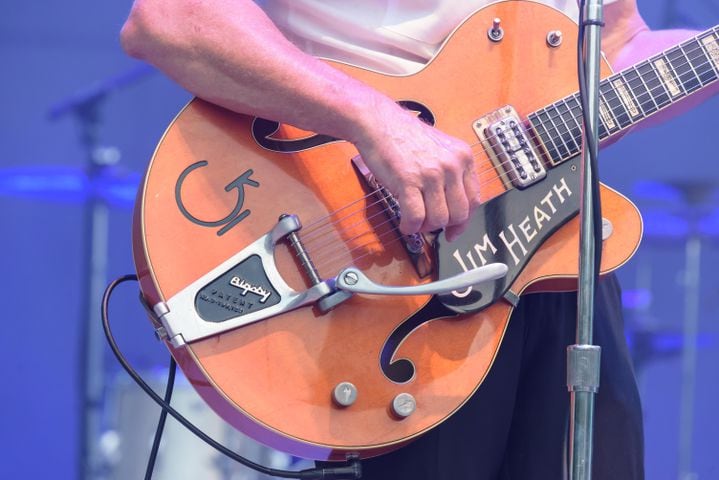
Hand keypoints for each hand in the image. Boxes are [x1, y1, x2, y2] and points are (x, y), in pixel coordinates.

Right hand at [351, 100, 480, 241]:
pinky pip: (416, 217)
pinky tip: (404, 222)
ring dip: (424, 226)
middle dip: (442, 225)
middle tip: (427, 223)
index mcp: (463, 157)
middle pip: (458, 214)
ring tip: (413, 219)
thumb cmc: (404, 137)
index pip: (474, 200)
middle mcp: (452, 165)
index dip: (463, 221)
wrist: (378, 122)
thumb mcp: (440, 150)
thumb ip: (451, 176)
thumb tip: (453, 211)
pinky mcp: (408, 180)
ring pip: (438, 219)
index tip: (453, 231)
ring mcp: (431, 173)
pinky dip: (410, 226)